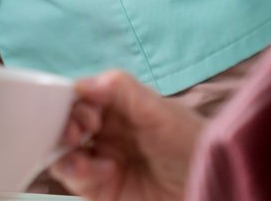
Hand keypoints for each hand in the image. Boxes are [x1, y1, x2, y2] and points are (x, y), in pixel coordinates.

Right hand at [49, 70, 203, 200]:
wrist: (209, 187)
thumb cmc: (193, 146)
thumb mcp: (161, 111)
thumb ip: (122, 90)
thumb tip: (81, 83)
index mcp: (118, 107)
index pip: (81, 96)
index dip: (73, 99)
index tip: (82, 109)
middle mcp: (105, 132)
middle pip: (65, 121)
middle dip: (63, 123)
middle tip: (78, 132)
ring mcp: (99, 160)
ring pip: (61, 149)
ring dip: (63, 148)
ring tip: (81, 149)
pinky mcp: (98, 188)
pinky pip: (71, 177)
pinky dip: (77, 171)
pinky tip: (105, 170)